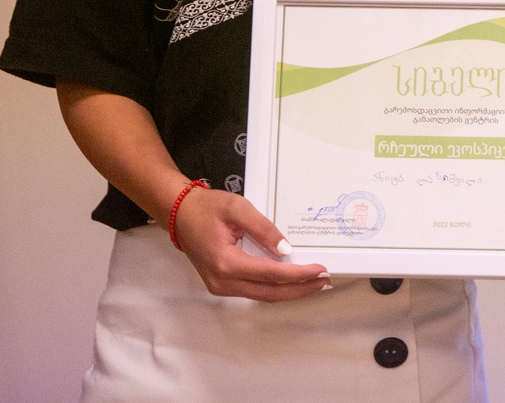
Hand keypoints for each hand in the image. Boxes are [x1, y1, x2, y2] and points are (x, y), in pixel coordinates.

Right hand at [171, 185, 329, 301]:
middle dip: (300, 289)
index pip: (271, 274)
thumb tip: (285, 249)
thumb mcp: (238, 209)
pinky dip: (274, 287)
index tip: (320, 270)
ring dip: (289, 290)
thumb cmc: (207, 208)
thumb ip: (263, 229)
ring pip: (262, 295)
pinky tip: (290, 280)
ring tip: (313, 282)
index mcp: (226, 263)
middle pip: (269, 293)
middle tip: (325, 281)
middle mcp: (222, 281)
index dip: (298, 274)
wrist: (179, 214)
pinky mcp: (221, 284)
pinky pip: (253, 290)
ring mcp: (220, 286)